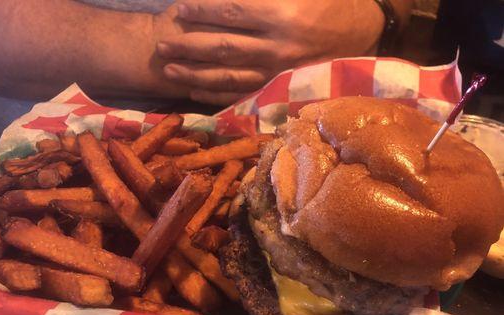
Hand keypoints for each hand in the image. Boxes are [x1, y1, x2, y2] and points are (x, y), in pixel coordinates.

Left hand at [157, 0, 384, 104]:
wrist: (364, 32)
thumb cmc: (333, 1)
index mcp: (284, 14)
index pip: (232, 12)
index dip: (203, 11)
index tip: (179, 9)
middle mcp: (278, 46)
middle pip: (223, 47)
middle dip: (189, 46)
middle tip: (162, 44)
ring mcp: (279, 71)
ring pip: (229, 75)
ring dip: (196, 74)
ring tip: (169, 70)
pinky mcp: (281, 87)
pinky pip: (244, 93)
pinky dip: (218, 93)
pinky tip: (195, 91)